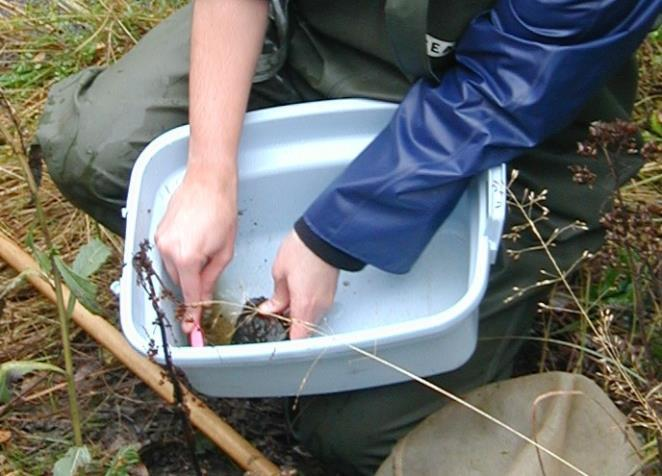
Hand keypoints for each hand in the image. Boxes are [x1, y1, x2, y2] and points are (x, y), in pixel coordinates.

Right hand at [155, 172, 236, 334]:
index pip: (189, 294)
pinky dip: (180, 254)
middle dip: (194, 281)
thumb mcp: (224, 251)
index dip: (192, 313)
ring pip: (173, 268)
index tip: (191, 329)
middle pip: (180, 282)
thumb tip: (202, 297)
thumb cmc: (222, 211)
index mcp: (187, 258)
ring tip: (205, 244)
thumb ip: (211, 277)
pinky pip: (168, 254)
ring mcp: (159, 240)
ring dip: (187, 266)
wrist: (208, 181)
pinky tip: (195, 239)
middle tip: (211, 266)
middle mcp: (167, 251)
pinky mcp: (157, 231)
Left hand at [260, 231, 338, 338]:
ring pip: (311, 319)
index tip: (274, 330)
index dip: (285, 338)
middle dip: (290, 325)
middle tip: (276, 313)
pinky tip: (298, 293)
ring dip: (298, 315)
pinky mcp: (331, 292)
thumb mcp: (280, 272)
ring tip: (286, 299)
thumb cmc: (303, 248)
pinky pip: (317, 308)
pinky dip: (307, 306)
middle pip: (304, 329)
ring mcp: (327, 300)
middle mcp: (319, 306)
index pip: (298, 337)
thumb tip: (270, 308)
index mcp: (304, 304)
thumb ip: (276, 296)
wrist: (324, 235)